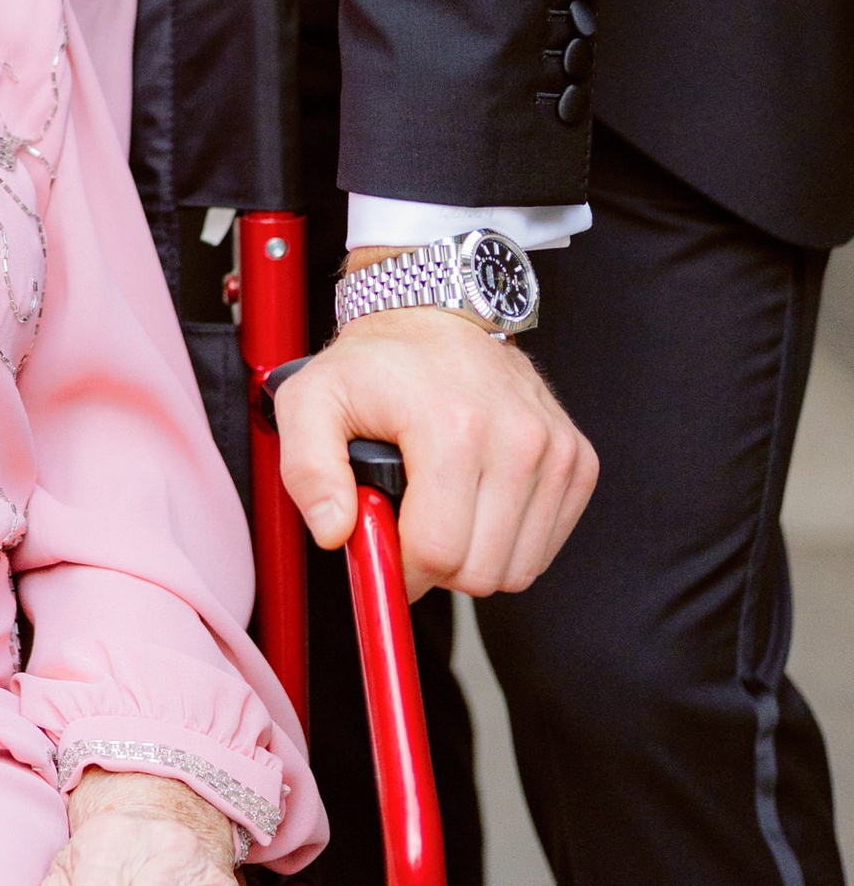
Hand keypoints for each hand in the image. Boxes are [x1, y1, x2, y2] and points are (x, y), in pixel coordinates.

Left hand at [278, 297, 595, 596]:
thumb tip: (335, 531)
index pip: (437, 553)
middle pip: (480, 571)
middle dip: (437, 566)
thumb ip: (306, 469)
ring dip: (475, 557)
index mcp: (453, 428)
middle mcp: (517, 439)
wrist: (439, 314)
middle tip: (412, 524)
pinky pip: (546, 546)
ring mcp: (555, 450)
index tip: (385, 547)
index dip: (402, 569)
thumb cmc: (377, 361)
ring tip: (443, 511)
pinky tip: (479, 503)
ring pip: (519, 569)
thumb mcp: (310, 399)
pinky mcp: (578, 460)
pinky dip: (511, 541)